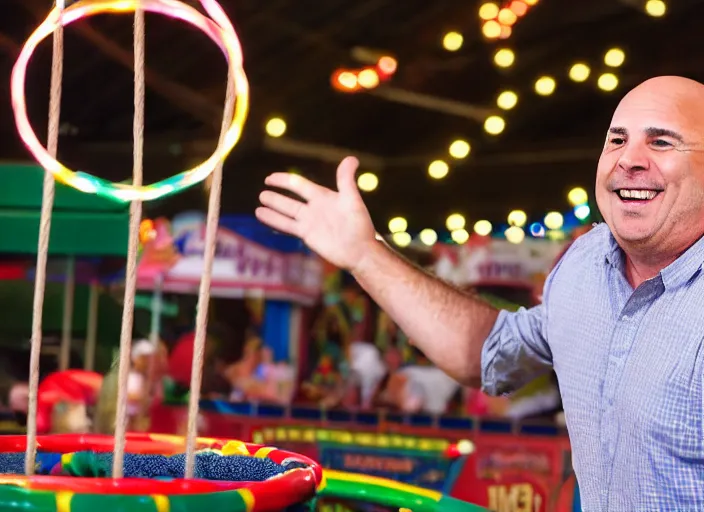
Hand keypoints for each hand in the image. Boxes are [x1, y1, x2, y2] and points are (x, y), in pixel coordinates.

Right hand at [256, 156, 376, 271]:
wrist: (359, 250)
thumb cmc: (359, 225)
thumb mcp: (352, 200)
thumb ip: (346, 180)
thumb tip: (351, 158)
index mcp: (323, 196)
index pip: (299, 185)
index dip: (284, 180)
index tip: (270, 178)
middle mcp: (313, 208)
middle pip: (289, 200)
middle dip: (276, 197)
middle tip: (262, 192)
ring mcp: (309, 222)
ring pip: (286, 213)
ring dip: (273, 208)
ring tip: (258, 205)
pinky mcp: (307, 235)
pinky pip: (287, 226)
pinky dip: (274, 221)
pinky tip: (263, 217)